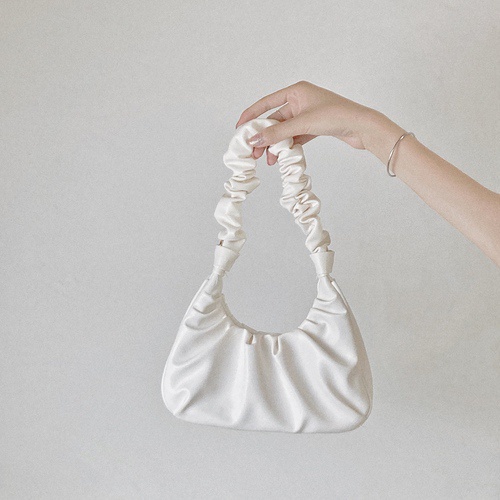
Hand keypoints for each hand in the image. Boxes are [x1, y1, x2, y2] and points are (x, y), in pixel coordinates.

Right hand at [235, 80, 386, 164]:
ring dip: (275, 145)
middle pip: (274, 120)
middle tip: (253, 153)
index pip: (266, 103)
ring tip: (269, 161)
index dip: (251, 115)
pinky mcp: (314, 127)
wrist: (362, 127)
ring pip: (284, 131)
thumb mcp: (302, 123)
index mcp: (296, 91)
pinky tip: (281, 157)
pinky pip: (294, 137)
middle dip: (263, 136)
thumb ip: (277, 132)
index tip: (239, 128)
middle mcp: (300, 101)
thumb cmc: (336, 116)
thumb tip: (255, 140)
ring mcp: (307, 115)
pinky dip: (287, 147)